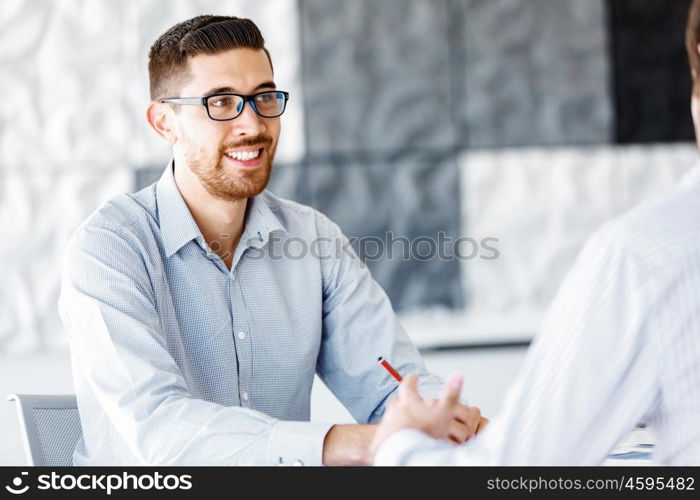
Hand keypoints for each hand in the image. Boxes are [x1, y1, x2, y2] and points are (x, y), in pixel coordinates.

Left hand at [370, 373, 488, 456]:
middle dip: (403, 400)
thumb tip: (457, 375)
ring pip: (391, 416)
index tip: (414, 376)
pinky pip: (386, 432)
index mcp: (408, 402)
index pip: (408, 385)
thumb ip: (450, 395)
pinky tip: (400, 437)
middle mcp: (394, 411)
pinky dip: (393, 432)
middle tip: (408, 400)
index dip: (412, 379)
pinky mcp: (382, 439)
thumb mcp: (442, 413)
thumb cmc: (422, 434)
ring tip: (406, 422)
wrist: (403, 455)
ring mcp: (387, 425)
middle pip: (397, 400)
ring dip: (398, 417)